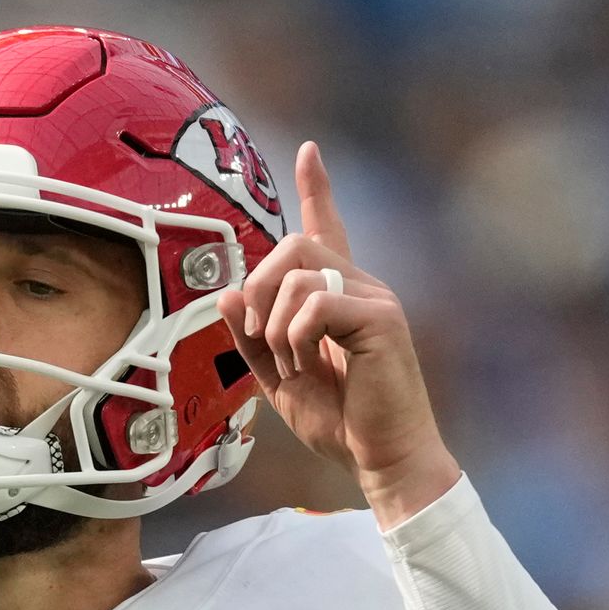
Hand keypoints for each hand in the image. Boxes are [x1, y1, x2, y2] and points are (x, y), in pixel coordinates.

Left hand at [224, 141, 461, 526]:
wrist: (380, 459)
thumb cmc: (339, 422)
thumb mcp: (278, 378)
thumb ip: (250, 338)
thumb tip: (227, 291)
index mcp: (338, 296)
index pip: (326, 229)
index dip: (317, 189)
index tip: (309, 150)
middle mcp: (361, 286)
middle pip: (294, 244)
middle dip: (259, 286)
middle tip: (256, 336)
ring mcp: (374, 298)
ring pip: (300, 272)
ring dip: (274, 322)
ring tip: (287, 361)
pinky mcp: (381, 318)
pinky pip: (316, 303)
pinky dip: (295, 336)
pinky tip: (307, 364)